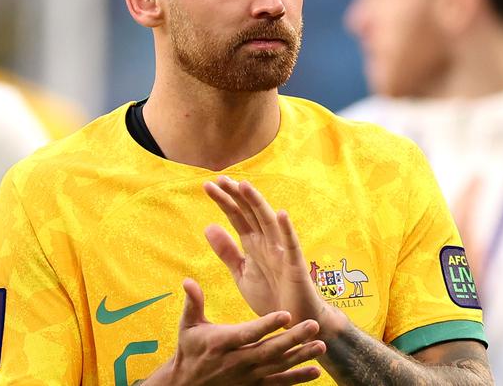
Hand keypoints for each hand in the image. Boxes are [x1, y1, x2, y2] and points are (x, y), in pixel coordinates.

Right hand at [146, 279, 325, 385]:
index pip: (248, 333)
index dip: (266, 324)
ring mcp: (247, 376)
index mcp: (222, 343)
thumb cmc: (189, 350)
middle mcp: (237, 361)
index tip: (285, 313)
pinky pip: (278, 384)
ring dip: (301, 357)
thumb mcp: (188, 326)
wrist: (187, 385)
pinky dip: (297, 379)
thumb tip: (188, 280)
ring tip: (321, 346)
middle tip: (313, 325)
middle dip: (293, 339)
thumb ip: (193, 302)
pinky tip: (315, 372)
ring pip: (278, 367)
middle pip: (269, 350)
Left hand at [203, 177, 337, 330]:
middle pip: (250, 213)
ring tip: (244, 186)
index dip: (224, 201)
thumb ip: (227, 251)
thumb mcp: (241, 273)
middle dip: (236, 196)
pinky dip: (287, 230)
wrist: (292, 322)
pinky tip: (280, 214)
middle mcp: (267, 242)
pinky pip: (292, 245)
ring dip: (257, 203)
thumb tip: (208, 226)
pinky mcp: (295, 265)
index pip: (237, 217)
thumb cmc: (270, 296)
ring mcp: (282, 251)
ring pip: (268, 222)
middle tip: (220, 179)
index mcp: (254, 243)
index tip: (207, 186)